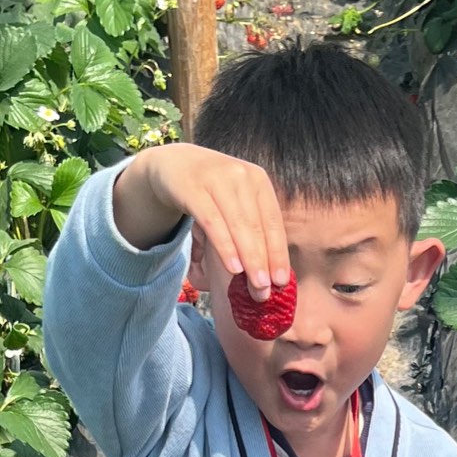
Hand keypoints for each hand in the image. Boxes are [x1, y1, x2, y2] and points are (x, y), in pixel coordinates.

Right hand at [112, 142, 288, 296]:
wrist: (174, 164)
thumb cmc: (212, 190)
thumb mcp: (236, 199)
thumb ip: (251, 224)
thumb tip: (269, 269)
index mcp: (258, 180)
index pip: (273, 222)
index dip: (278, 252)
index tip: (281, 281)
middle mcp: (241, 176)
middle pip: (257, 226)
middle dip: (263, 262)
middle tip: (266, 292)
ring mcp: (217, 179)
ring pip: (238, 225)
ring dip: (249, 258)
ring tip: (256, 285)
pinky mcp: (192, 188)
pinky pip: (212, 222)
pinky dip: (225, 246)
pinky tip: (233, 268)